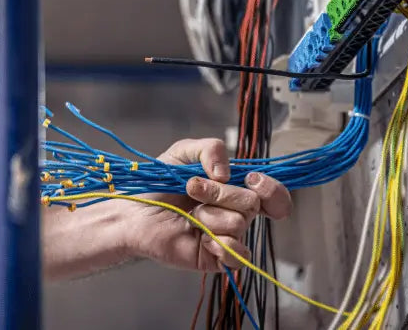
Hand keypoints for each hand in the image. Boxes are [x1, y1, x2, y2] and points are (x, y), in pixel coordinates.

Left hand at [122, 138, 291, 271]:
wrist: (134, 211)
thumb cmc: (159, 183)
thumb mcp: (183, 152)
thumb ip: (210, 148)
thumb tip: (227, 173)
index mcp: (235, 189)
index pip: (273, 195)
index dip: (272, 188)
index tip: (251, 179)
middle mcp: (236, 213)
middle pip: (252, 203)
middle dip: (219, 192)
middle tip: (192, 189)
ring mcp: (227, 236)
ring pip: (238, 223)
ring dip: (208, 214)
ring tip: (189, 215)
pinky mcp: (216, 258)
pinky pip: (237, 256)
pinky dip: (220, 244)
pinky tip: (200, 237)